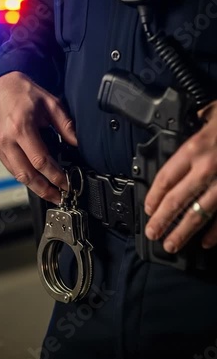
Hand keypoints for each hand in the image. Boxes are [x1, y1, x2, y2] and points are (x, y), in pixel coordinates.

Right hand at [0, 71, 77, 203]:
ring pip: (18, 175)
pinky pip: (12, 169)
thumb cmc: (25, 93)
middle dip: (45, 189)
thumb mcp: (51, 104)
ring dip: (35, 188)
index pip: (40, 160)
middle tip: (59, 197)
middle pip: (27, 174)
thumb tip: (78, 143)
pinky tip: (37, 182)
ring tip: (50, 194)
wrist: (2, 86)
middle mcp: (7, 139)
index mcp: (21, 127)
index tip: (66, 183)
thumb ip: (65, 125)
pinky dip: (25, 178)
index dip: (55, 175)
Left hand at [144, 100, 216, 252]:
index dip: (154, 196)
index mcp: (195, 149)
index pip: (166, 178)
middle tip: (152, 233)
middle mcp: (206, 168)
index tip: (148, 208)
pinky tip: (206, 242)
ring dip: (183, 232)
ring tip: (172, 244)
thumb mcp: (211, 113)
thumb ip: (195, 125)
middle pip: (176, 200)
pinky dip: (215, 232)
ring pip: (198, 214)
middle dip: (162, 220)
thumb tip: (184, 128)